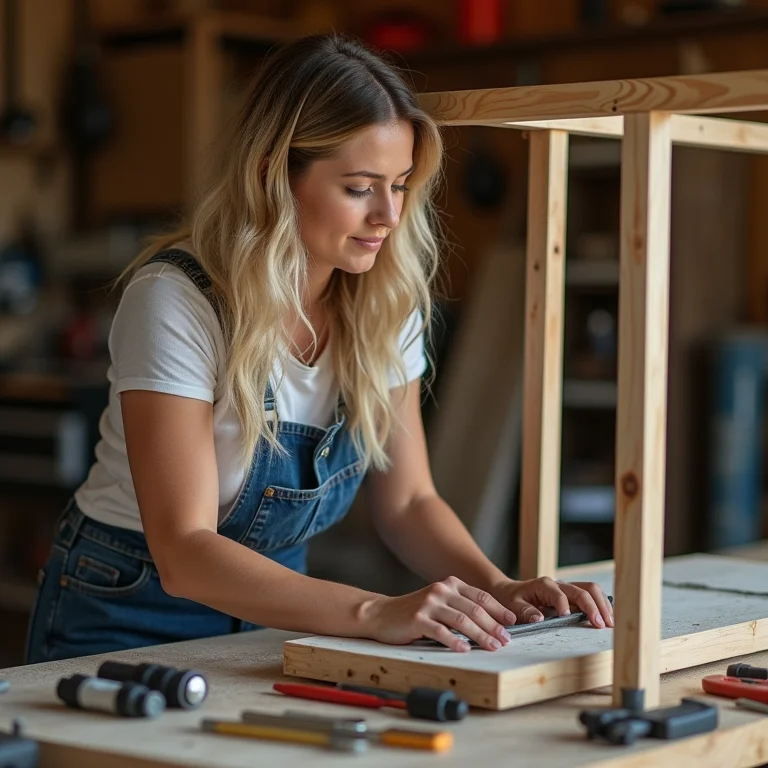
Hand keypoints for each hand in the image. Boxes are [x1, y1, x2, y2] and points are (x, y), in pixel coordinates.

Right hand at [359, 576, 517, 651]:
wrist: (382, 614)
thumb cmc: (414, 612)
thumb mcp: (439, 602)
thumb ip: (460, 606)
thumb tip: (491, 623)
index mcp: (450, 584)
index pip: (481, 597)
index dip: (499, 611)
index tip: (512, 623)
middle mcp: (441, 590)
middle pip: (475, 610)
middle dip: (494, 626)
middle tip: (506, 640)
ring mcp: (429, 603)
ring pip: (462, 621)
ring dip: (481, 635)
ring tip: (493, 647)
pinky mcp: (418, 619)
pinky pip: (441, 632)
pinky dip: (455, 642)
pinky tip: (465, 650)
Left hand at [490, 577, 613, 628]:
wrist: (510, 592)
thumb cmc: (511, 599)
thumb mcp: (512, 605)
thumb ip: (524, 611)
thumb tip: (540, 619)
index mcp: (544, 585)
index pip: (560, 594)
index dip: (565, 606)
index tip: (567, 619)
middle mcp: (559, 584)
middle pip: (583, 589)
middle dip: (594, 606)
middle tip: (601, 624)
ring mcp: (567, 589)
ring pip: (591, 590)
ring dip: (602, 605)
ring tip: (610, 623)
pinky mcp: (572, 595)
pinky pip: (591, 596)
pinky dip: (601, 605)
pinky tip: (607, 618)